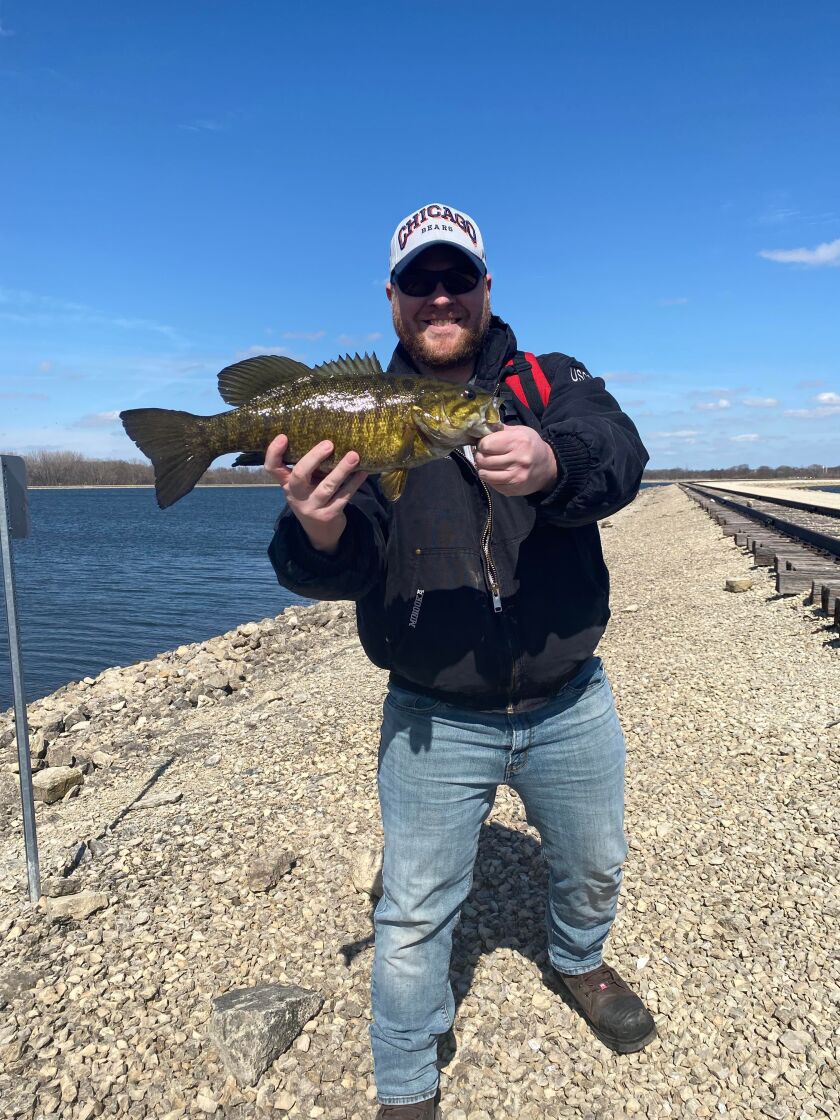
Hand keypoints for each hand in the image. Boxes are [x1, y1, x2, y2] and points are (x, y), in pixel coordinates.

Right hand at [265, 435, 368, 553]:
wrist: (320, 533)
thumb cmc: (312, 498)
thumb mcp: (303, 486)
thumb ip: (308, 468)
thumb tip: (327, 438)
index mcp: (287, 484)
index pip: (272, 468)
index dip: (274, 452)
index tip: (283, 436)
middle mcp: (296, 495)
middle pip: (300, 475)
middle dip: (314, 458)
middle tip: (329, 444)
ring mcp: (312, 507)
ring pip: (327, 487)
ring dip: (342, 470)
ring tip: (354, 456)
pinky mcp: (329, 515)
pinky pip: (343, 497)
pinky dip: (354, 484)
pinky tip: (362, 473)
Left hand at [474, 426, 557, 496]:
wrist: (548, 468)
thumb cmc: (531, 446)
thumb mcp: (520, 431)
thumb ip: (499, 429)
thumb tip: (479, 428)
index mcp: (519, 441)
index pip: (486, 444)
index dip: (482, 444)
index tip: (485, 444)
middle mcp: (518, 460)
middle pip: (483, 459)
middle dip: (480, 456)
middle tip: (485, 454)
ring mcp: (516, 476)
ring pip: (484, 474)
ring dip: (483, 468)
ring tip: (489, 463)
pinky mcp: (512, 489)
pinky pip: (491, 484)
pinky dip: (490, 478)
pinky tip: (497, 472)